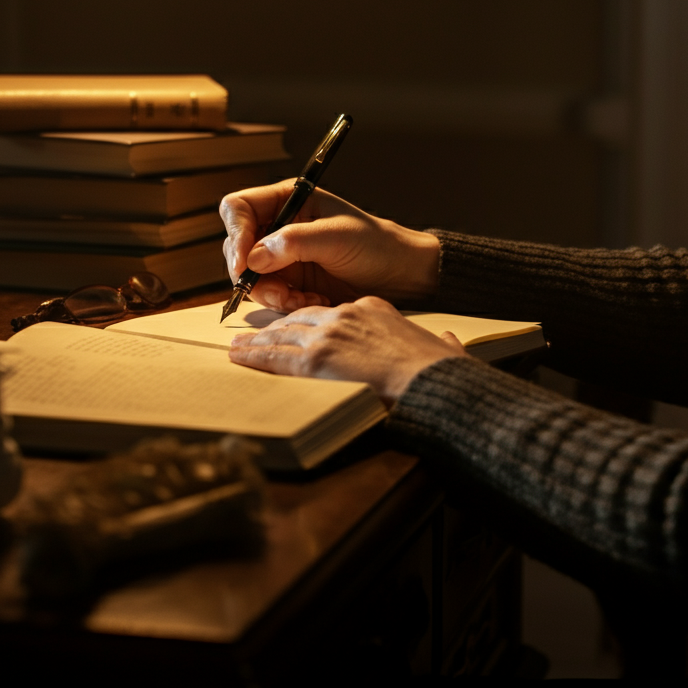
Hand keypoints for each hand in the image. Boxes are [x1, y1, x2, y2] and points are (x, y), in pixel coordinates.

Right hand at [220, 182, 439, 312]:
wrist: (399, 275)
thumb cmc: (375, 245)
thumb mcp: (337, 237)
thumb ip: (294, 242)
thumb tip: (253, 257)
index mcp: (288, 200)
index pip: (239, 208)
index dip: (237, 232)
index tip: (245, 261)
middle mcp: (278, 226)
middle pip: (237, 246)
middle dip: (252, 273)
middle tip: (278, 291)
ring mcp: (281, 256)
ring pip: (249, 276)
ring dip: (271, 293)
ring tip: (303, 299)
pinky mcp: (289, 282)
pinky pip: (268, 295)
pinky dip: (285, 303)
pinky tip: (312, 302)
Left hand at [228, 296, 467, 401]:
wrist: (428, 378)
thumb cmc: (439, 368)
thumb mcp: (444, 346)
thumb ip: (442, 343)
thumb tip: (450, 342)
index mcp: (374, 309)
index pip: (333, 312)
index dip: (313, 321)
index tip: (304, 328)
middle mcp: (346, 315)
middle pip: (302, 318)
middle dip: (278, 327)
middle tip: (258, 333)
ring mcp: (328, 334)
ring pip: (282, 334)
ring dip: (258, 340)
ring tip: (239, 345)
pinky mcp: (315, 358)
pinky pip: (275, 356)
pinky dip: (253, 355)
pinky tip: (237, 356)